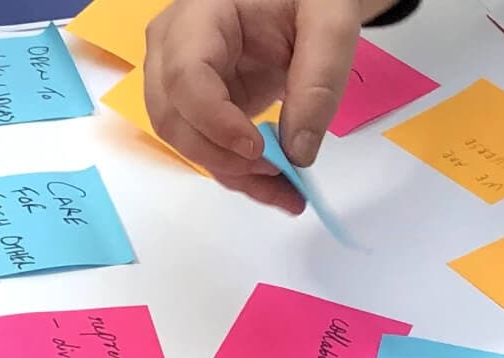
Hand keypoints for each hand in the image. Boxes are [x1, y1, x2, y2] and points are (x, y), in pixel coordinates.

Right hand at [144, 0, 380, 211]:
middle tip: (279, 173)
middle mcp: (174, 47)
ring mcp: (181, 79)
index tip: (256, 148)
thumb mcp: (329, 22)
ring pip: (187, 142)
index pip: (185, 75)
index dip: (213, 119)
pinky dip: (241, 174)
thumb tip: (298, 151)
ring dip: (233, 174)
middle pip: (173, 116)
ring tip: (288, 193)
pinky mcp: (200, 106)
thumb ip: (320, 79)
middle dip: (222, 156)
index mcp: (199, 15)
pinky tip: (277, 190)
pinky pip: (209, 148)